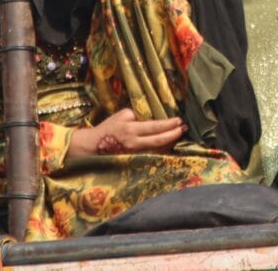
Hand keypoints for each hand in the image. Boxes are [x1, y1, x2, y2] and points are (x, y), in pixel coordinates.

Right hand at [68, 108, 185, 157]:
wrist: (92, 146)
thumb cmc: (108, 128)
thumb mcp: (121, 116)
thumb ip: (137, 116)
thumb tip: (151, 119)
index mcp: (131, 129)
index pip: (155, 127)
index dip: (169, 124)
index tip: (179, 121)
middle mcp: (134, 143)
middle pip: (159, 140)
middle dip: (174, 134)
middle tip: (184, 128)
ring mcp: (134, 154)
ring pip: (157, 149)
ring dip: (170, 142)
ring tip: (180, 135)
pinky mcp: (133, 160)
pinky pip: (151, 154)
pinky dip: (161, 149)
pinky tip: (169, 145)